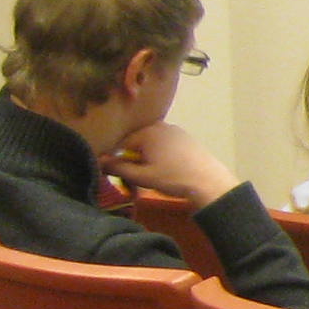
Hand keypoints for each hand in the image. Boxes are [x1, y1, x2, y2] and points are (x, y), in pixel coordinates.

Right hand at [104, 122, 242, 208]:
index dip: (116, 159)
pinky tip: (165, 167)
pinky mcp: (187, 138)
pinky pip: (165, 144)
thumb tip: (99, 161)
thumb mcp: (141, 176)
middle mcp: (161, 125)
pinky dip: (160, 154)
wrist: (209, 183)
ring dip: (146, 156)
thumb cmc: (172, 178)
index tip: (117, 173)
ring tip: (151, 172)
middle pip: (137, 141)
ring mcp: (176, 130)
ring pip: (151, 143)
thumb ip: (118, 168)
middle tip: (135, 175)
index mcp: (147, 132)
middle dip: (133, 157)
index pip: (121, 144)